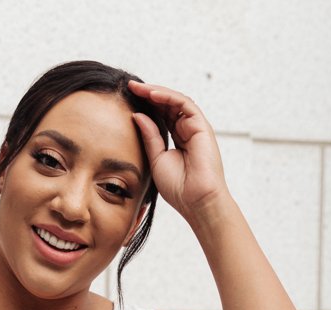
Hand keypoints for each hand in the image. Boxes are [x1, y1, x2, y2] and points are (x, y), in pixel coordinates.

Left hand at [127, 80, 229, 219]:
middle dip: (149, 95)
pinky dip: (168, 97)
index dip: (146, 106)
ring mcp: (196, 127)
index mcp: (179, 139)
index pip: (162, 116)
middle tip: (130, 87)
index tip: (128, 99)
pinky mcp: (201, 126)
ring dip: (156, 92)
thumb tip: (137, 115)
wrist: (196, 201)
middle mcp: (188, 130)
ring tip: (138, 88)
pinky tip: (152, 94)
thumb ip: (149, 136)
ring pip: (175, 101)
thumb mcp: (156, 159)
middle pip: (168, 106)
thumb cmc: (179, 188)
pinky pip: (184, 104)